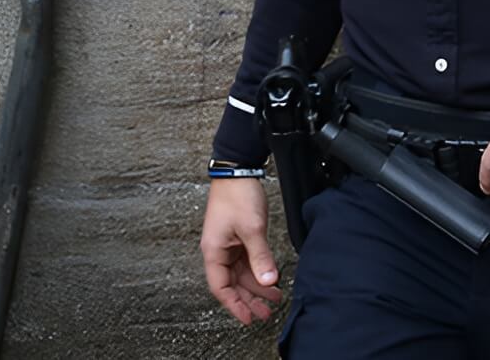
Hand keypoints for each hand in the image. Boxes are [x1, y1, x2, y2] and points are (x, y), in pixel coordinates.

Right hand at [200, 177, 281, 324]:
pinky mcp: (239, 238)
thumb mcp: (251, 229)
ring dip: (257, 286)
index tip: (249, 317)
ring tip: (275, 299)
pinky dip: (259, 271)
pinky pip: (247, 262)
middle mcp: (219, 251)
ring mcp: (229, 245)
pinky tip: (271, 279)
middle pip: (233, 284)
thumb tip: (268, 281)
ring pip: (242, 274)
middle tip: (266, 313)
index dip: (234, 305)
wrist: (238, 172)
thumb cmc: (237, 196)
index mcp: (214, 252)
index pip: (221, 287)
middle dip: (249, 299)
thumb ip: (260, 257)